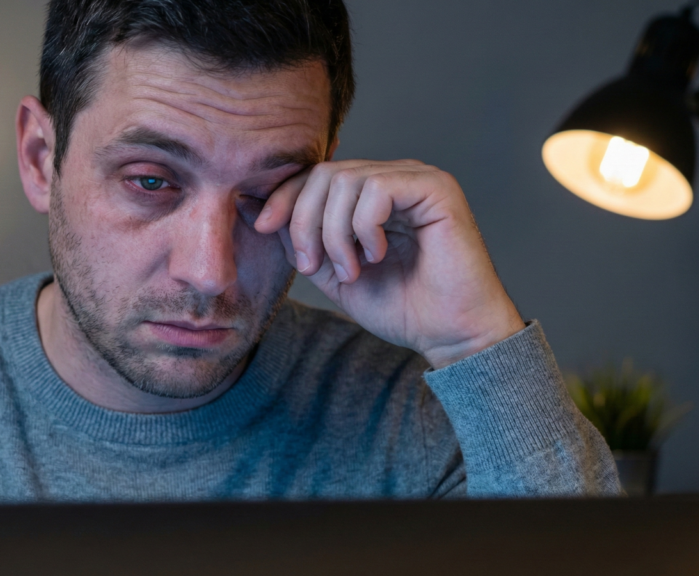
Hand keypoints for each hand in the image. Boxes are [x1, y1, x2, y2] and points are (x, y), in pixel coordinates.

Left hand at [254, 159, 524, 368]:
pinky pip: (377, 188)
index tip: (263, 227)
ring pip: (346, 180)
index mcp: (370, 194)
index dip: (283, 197)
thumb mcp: (331, 271)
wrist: (449, 336)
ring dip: (334, 232)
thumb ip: (298, 238)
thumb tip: (250, 206)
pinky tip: (376, 256)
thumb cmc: (400, 308)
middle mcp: (393, 178)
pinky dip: (364, 227)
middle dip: (304, 220)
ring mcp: (417, 179)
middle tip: (313, 266)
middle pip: (324, 174)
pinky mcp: (437, 189)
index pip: (313, 175)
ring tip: (351, 270)